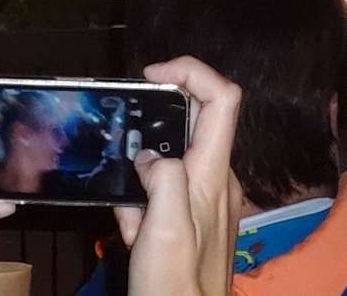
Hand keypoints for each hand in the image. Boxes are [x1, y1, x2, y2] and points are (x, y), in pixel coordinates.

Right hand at [115, 57, 242, 295]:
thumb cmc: (176, 285)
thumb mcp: (163, 229)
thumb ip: (161, 179)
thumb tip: (149, 156)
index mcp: (214, 174)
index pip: (222, 99)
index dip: (191, 72)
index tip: (153, 74)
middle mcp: (216, 180)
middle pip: (191, 127)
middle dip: (150, 137)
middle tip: (125, 164)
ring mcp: (207, 200)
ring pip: (168, 166)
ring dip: (140, 184)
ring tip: (131, 221)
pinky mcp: (193, 221)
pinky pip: (163, 197)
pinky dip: (141, 209)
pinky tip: (133, 236)